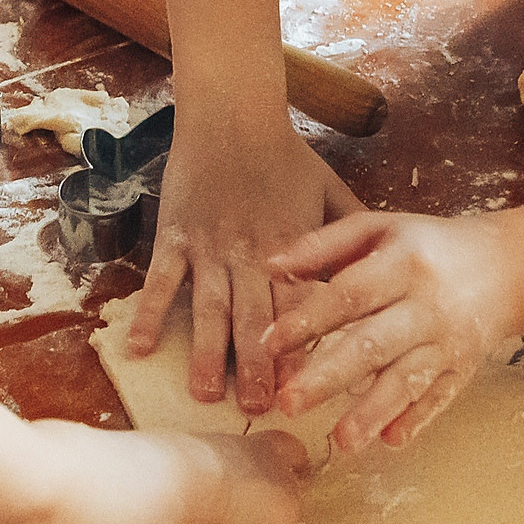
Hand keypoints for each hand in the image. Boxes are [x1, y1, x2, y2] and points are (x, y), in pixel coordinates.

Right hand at [131, 122, 361, 413]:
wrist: (233, 114)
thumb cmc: (286, 154)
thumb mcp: (331, 190)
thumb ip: (353, 232)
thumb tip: (382, 268)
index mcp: (292, 250)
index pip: (299, 307)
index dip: (301, 348)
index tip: (305, 386)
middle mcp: (250, 256)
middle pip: (255, 319)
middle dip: (256, 366)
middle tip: (258, 409)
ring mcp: (209, 249)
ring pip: (209, 308)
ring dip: (206, 352)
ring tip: (205, 394)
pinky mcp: (175, 238)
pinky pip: (161, 282)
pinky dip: (150, 313)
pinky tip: (140, 348)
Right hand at [187, 431, 308, 523]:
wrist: (183, 480)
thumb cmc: (180, 470)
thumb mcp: (202, 470)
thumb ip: (219, 481)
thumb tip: (207, 505)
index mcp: (257, 446)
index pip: (290, 450)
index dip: (293, 466)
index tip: (293, 478)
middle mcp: (279, 469)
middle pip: (284, 502)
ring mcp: (287, 498)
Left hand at [262, 211, 523, 452]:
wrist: (508, 266)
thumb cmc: (426, 246)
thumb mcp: (379, 229)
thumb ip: (323, 245)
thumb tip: (269, 266)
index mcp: (402, 262)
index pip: (349, 294)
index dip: (309, 319)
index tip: (269, 344)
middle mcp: (426, 304)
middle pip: (374, 344)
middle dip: (330, 376)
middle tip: (288, 404)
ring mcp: (447, 342)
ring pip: (407, 379)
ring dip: (374, 411)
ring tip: (341, 442)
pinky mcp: (463, 370)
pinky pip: (439, 399)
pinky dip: (416, 420)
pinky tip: (389, 443)